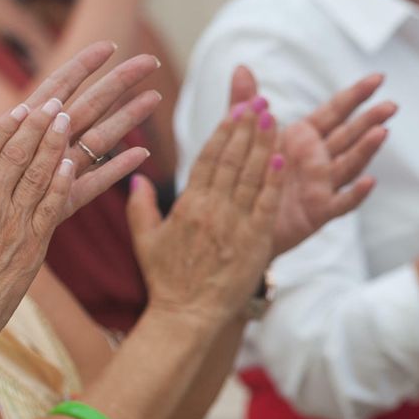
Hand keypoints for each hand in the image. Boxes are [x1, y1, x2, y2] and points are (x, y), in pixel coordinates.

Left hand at [0, 44, 159, 212]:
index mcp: (19, 127)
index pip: (58, 86)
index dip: (83, 66)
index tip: (109, 45)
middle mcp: (42, 146)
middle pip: (88, 106)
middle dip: (118, 83)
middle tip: (150, 61)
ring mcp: (52, 174)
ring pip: (98, 139)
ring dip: (127, 118)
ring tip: (156, 97)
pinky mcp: (56, 205)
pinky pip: (92, 184)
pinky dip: (116, 169)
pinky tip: (141, 154)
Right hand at [0, 96, 78, 356]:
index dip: (6, 125)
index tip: (21, 108)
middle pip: (17, 152)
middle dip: (38, 123)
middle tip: (54, 101)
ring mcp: (11, 224)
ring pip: (39, 172)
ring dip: (54, 142)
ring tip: (67, 119)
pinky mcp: (31, 246)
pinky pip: (52, 204)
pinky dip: (62, 180)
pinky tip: (71, 162)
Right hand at [127, 99, 283, 326]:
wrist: (187, 316)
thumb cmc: (165, 280)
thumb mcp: (145, 240)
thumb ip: (140, 207)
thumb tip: (137, 178)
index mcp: (187, 206)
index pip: (208, 159)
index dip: (224, 132)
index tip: (236, 110)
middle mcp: (212, 210)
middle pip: (232, 160)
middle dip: (247, 128)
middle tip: (260, 101)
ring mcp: (235, 225)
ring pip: (251, 176)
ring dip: (263, 144)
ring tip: (273, 118)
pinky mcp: (254, 242)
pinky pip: (266, 204)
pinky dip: (274, 180)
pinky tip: (282, 157)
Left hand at [224, 67, 395, 254]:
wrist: (236, 222)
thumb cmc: (245, 176)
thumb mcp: (243, 137)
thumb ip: (245, 103)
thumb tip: (242, 66)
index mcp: (303, 138)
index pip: (334, 112)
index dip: (355, 95)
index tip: (378, 78)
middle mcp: (317, 159)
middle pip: (349, 136)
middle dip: (370, 120)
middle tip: (391, 105)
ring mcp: (321, 185)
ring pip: (349, 165)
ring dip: (366, 150)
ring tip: (382, 132)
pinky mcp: (317, 211)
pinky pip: (341, 202)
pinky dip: (356, 193)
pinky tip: (370, 181)